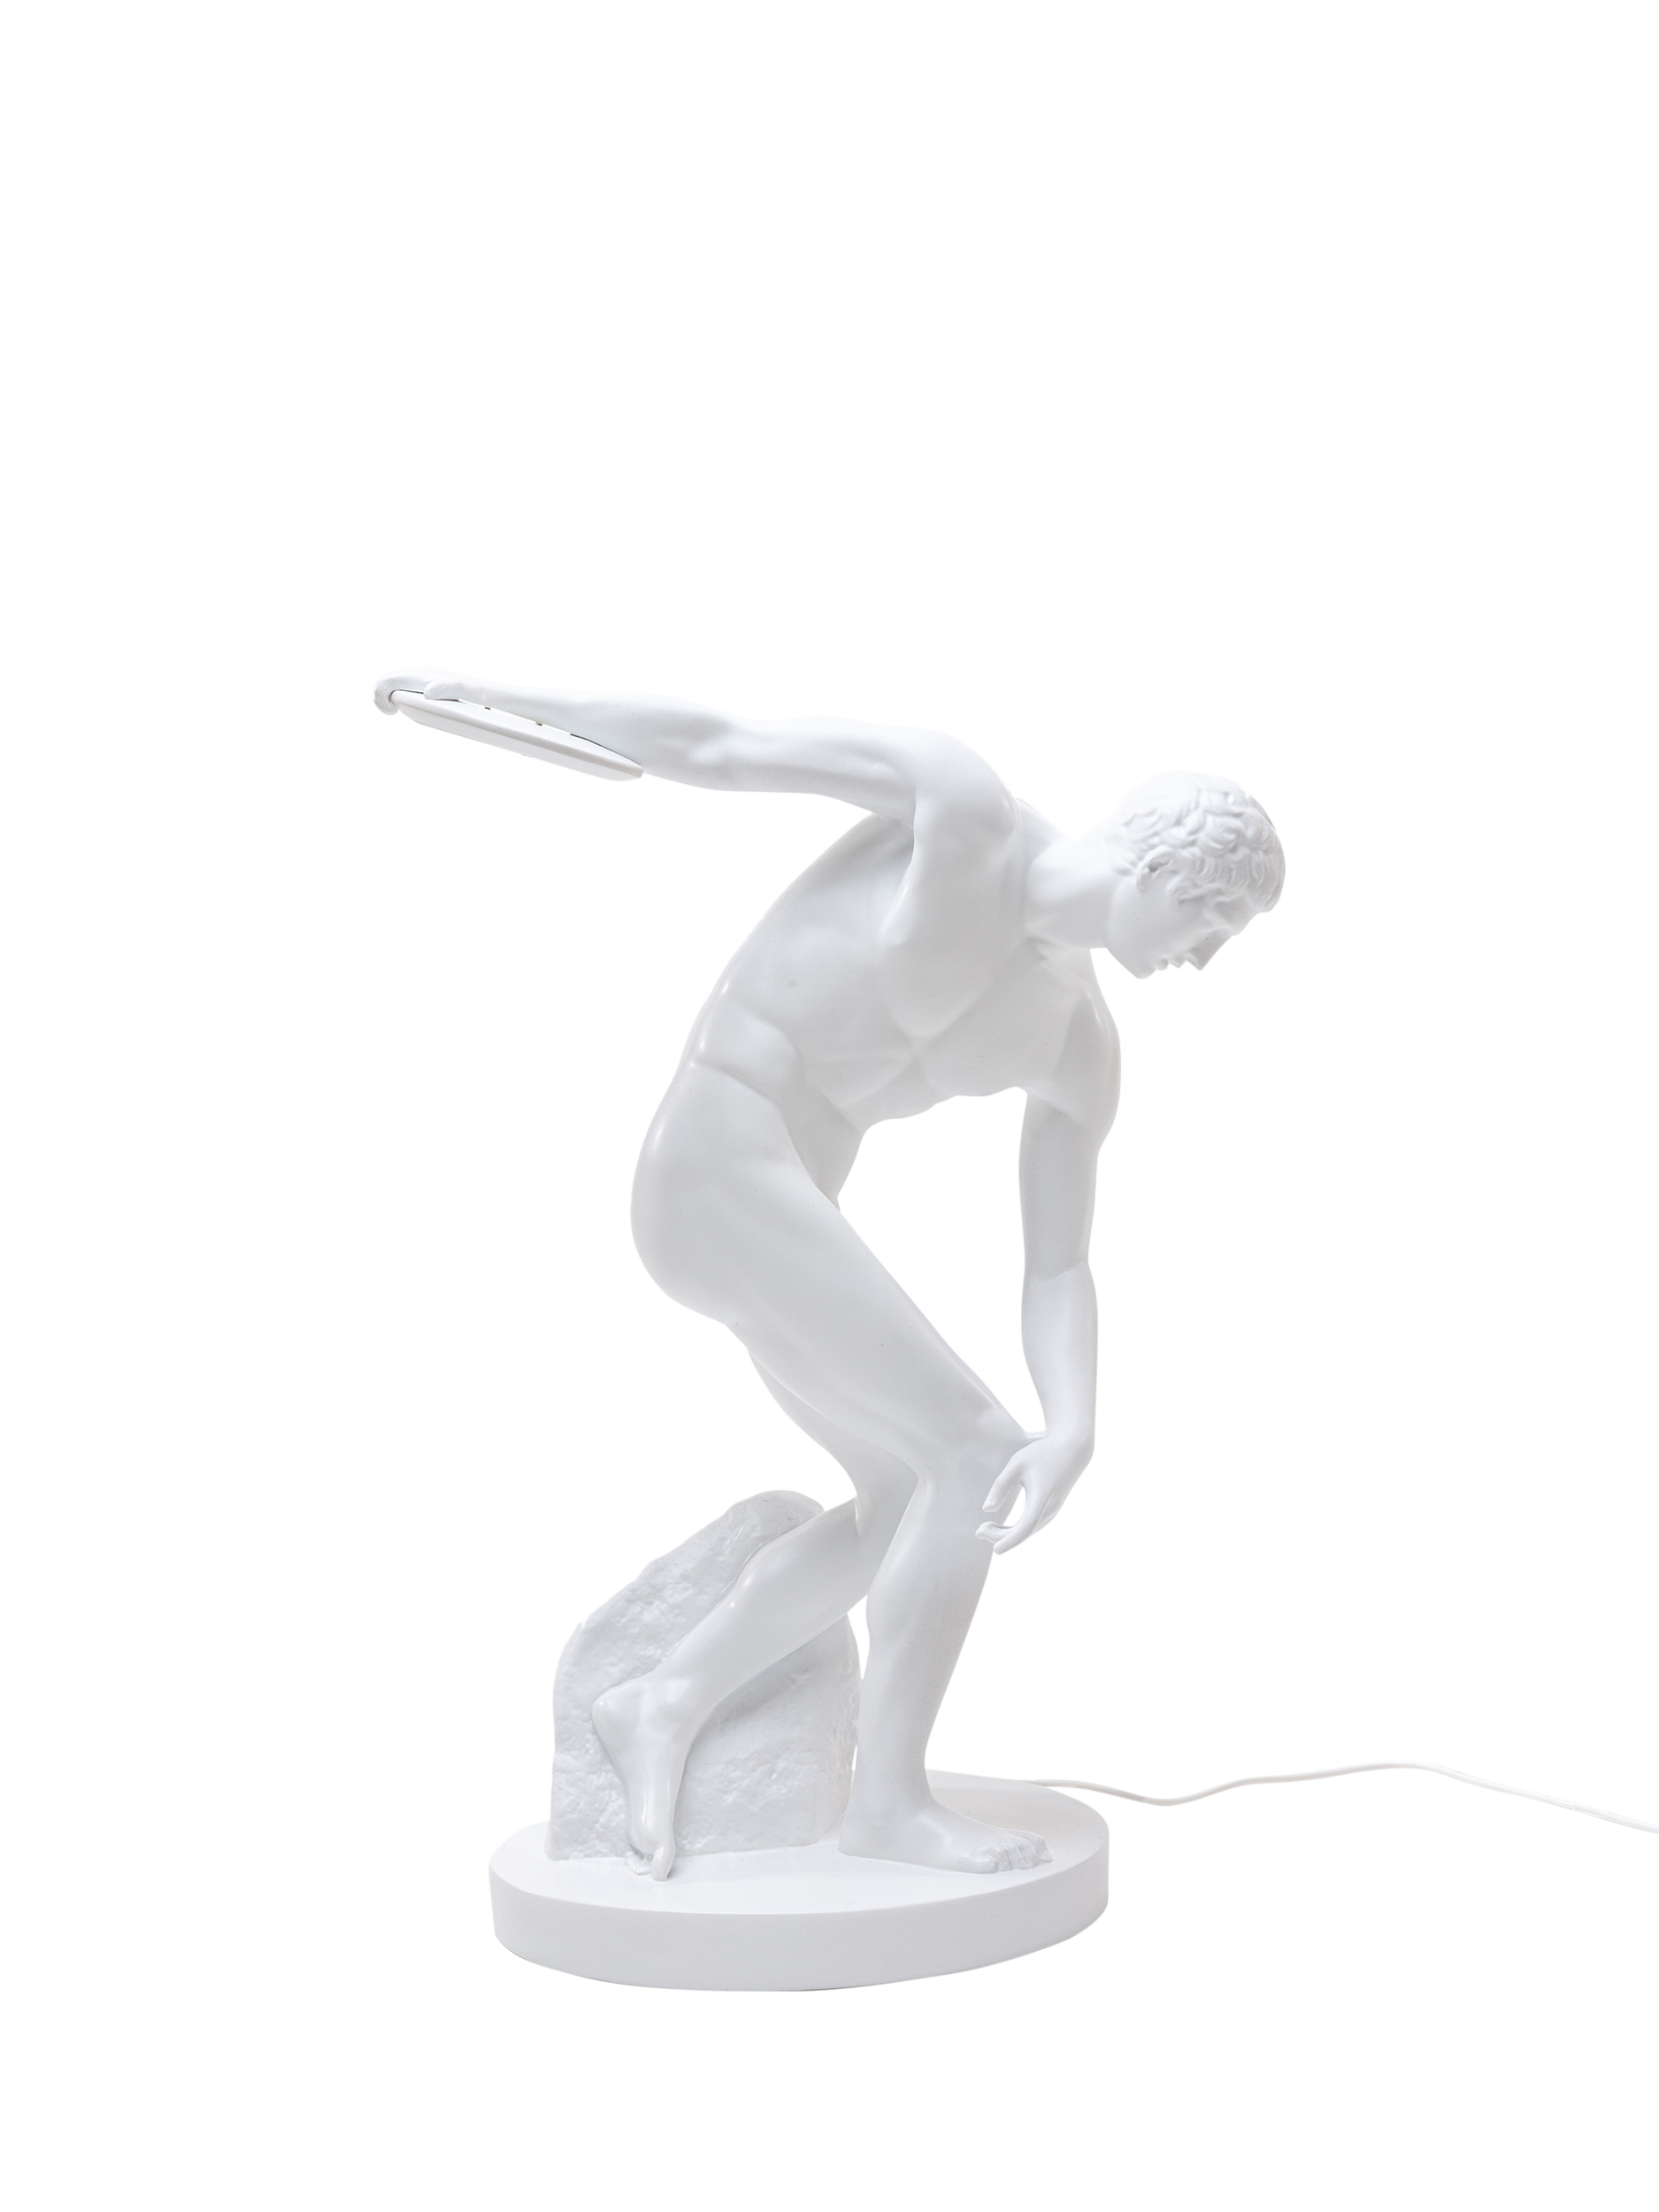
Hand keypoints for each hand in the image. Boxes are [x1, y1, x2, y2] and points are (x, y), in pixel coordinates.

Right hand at [373, 668, 475, 715]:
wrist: (475, 686)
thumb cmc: (466, 690)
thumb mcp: (458, 690)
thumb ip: (445, 689)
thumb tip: (428, 692)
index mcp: (416, 677)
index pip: (386, 682)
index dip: (380, 697)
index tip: (392, 712)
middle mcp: (414, 674)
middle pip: (386, 684)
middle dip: (382, 700)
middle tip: (391, 713)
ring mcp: (417, 679)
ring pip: (393, 687)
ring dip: (389, 700)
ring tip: (395, 711)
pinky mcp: (421, 685)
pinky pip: (402, 690)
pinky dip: (398, 699)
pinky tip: (407, 708)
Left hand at [976, 1431, 1091, 1553]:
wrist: (1072, 1449)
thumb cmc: (1042, 1453)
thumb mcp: (1017, 1464)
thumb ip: (1001, 1486)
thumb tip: (986, 1510)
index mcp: (1042, 1496)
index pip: (1026, 1525)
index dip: (1011, 1539)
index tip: (995, 1550)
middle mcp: (1050, 1509)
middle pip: (1024, 1532)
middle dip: (1000, 1536)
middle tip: (978, 1531)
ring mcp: (1053, 1512)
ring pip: (1028, 1532)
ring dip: (1006, 1534)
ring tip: (984, 1528)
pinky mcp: (1051, 1511)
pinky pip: (1032, 1527)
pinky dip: (1015, 1530)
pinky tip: (1000, 1528)